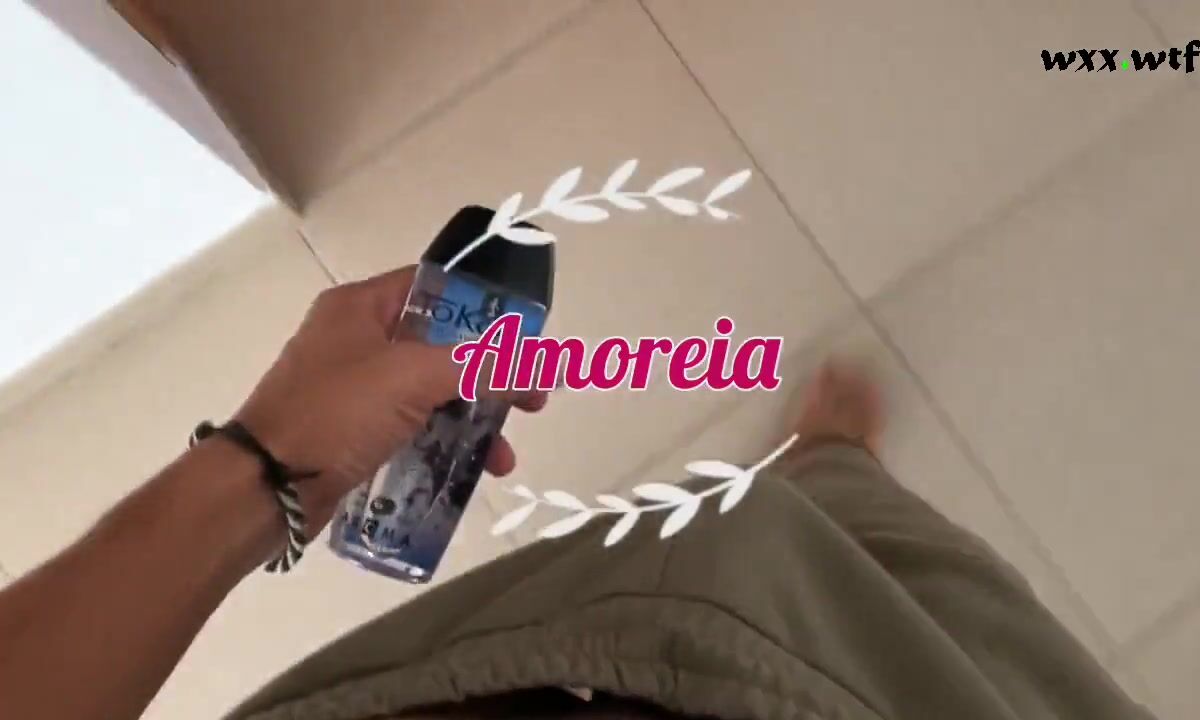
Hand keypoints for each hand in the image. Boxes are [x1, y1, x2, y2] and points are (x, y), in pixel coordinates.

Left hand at [233, 266, 546, 534]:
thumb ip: (480, 365)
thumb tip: (538, 365)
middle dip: (491, 377)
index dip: (485, 308)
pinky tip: (470, 473)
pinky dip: (443, 445)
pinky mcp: (354, 433)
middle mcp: (357, 340)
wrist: (266, 486)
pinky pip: (413, 429)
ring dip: (473, 421)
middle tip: (532, 402)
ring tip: (503, 458)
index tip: (526, 339)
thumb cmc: (336, 412)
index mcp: (362, 307)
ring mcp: (355, 390)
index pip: (436, 288)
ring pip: (431, 394)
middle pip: (442, 346)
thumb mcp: (413, 376)